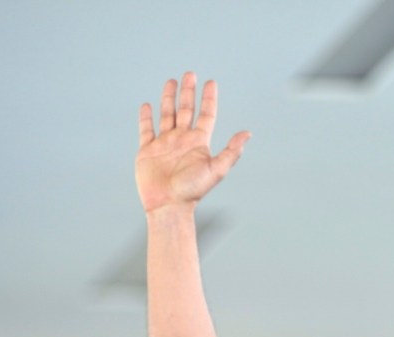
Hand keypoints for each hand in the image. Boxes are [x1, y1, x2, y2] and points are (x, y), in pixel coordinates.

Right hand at [135, 72, 250, 213]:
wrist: (168, 205)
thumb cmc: (193, 191)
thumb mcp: (217, 169)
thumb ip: (231, 151)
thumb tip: (248, 134)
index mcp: (198, 142)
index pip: (206, 115)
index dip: (209, 99)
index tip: (211, 82)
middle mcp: (182, 140)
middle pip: (186, 109)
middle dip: (188, 92)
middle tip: (190, 74)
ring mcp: (164, 144)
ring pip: (167, 115)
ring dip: (169, 99)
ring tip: (171, 82)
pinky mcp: (147, 151)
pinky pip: (146, 130)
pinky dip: (146, 118)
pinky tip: (147, 105)